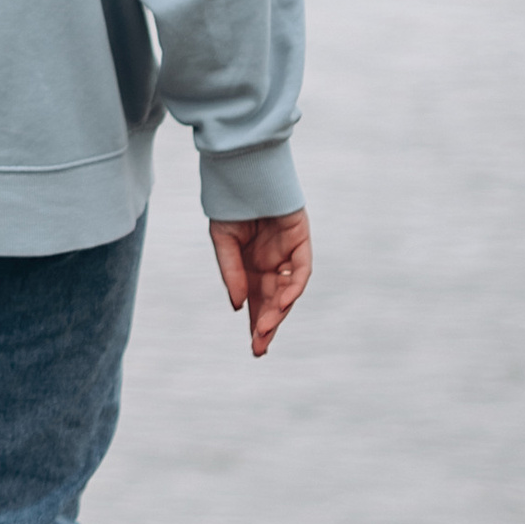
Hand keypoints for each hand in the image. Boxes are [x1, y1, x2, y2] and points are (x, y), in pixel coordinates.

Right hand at [210, 210, 312, 358]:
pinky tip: (283, 302)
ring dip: (279, 311)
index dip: (258, 325)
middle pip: (274, 303)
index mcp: (252, 268)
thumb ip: (232, 273)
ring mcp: (288, 256)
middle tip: (260, 347)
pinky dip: (294, 287)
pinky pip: (300, 271)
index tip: (255, 349)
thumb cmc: (232, 206)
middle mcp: (272, 266)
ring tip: (266, 329)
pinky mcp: (301, 242)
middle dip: (268, 326)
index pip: (257, 303)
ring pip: (287, 291)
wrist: (245, 174)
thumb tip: (239, 306)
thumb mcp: (224, 242)